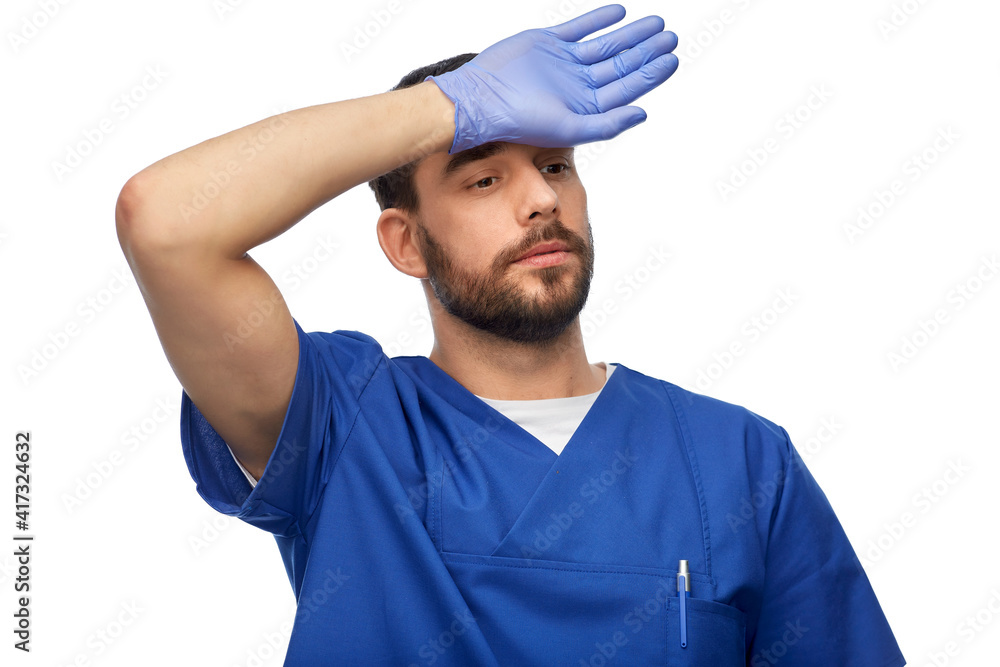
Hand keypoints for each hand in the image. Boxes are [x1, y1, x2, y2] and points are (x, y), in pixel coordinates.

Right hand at [425, 4, 677, 152]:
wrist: (483, 99)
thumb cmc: (521, 122)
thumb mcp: (570, 128)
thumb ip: (608, 123)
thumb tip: (644, 113)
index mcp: (586, 106)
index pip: (627, 88)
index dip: (650, 73)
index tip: (671, 59)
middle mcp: (578, 84)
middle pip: (620, 65)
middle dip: (646, 51)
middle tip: (670, 37)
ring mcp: (565, 63)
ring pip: (605, 45)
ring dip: (630, 35)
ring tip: (655, 24)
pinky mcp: (548, 42)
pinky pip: (580, 28)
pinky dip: (599, 20)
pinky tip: (619, 13)